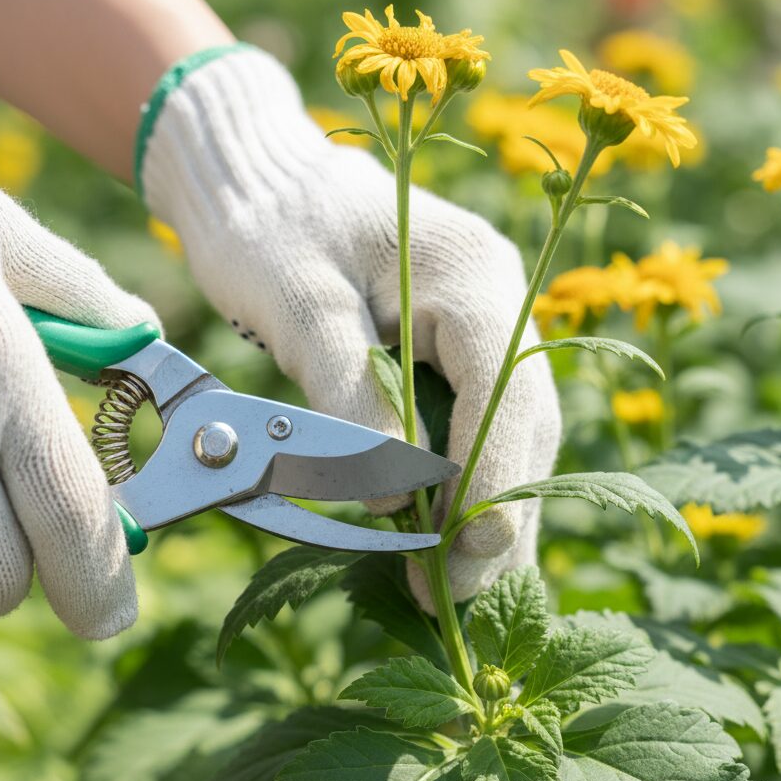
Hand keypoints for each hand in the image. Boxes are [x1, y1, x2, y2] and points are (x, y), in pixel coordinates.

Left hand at [139, 48, 560, 603]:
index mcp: (472, 274)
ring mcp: (480, 334)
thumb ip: (348, 387)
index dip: (492, 475)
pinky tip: (437, 539)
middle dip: (494, 515)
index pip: (505, 387)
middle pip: (520, 427)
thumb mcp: (299, 300)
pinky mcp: (452, 359)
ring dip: (481, 516)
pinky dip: (457, 491)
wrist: (260, 185)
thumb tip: (389, 492)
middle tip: (454, 596)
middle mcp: (496, 304)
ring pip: (505, 440)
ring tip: (448, 589)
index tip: (470, 548)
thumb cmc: (269, 228)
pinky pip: (471, 433)